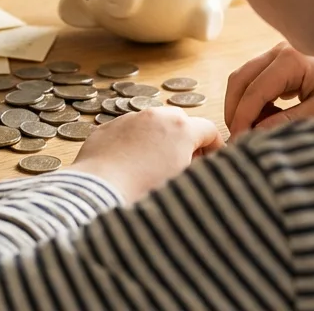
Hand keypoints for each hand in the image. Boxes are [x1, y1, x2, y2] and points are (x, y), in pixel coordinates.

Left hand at [70, 107, 224, 201]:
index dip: (215, 147)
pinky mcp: (107, 128)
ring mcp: (129, 119)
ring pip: (152, 125)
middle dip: (186, 141)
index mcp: (181, 129)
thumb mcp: (184, 186)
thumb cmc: (144, 196)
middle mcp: (156, 116)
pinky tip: (129, 167)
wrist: (98, 195)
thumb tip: (201, 169)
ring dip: (158, 141)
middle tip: (184, 165)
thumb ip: (199, 172)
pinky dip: (134, 144)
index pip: (209, 130)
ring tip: (153, 169)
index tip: (212, 162)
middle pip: (181, 121)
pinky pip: (128, 132)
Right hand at [225, 42, 313, 138]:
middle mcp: (280, 50)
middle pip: (241, 79)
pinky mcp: (281, 60)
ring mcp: (278, 52)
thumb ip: (289, 121)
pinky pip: (255, 78)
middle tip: (238, 138)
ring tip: (254, 129)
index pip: (255, 89)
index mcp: (292, 59)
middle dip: (235, 109)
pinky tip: (268, 117)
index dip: (243, 117)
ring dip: (242, 104)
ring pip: (244, 77)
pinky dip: (254, 99)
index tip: (238, 141)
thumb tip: (256, 133)